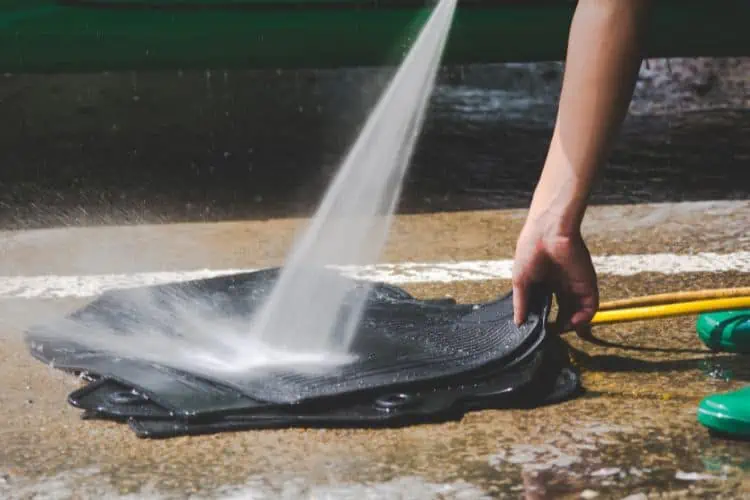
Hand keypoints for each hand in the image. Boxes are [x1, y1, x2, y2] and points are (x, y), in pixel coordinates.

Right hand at [511, 219, 598, 333]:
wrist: (548, 232)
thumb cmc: (530, 250)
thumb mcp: (520, 281)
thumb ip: (521, 303)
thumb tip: (518, 323)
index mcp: (545, 282)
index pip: (547, 306)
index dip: (543, 319)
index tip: (537, 329)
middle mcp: (561, 285)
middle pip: (564, 311)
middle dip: (559, 325)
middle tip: (551, 333)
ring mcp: (575, 285)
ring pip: (578, 312)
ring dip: (572, 325)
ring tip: (562, 330)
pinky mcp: (587, 284)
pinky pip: (590, 307)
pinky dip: (584, 319)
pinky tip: (573, 323)